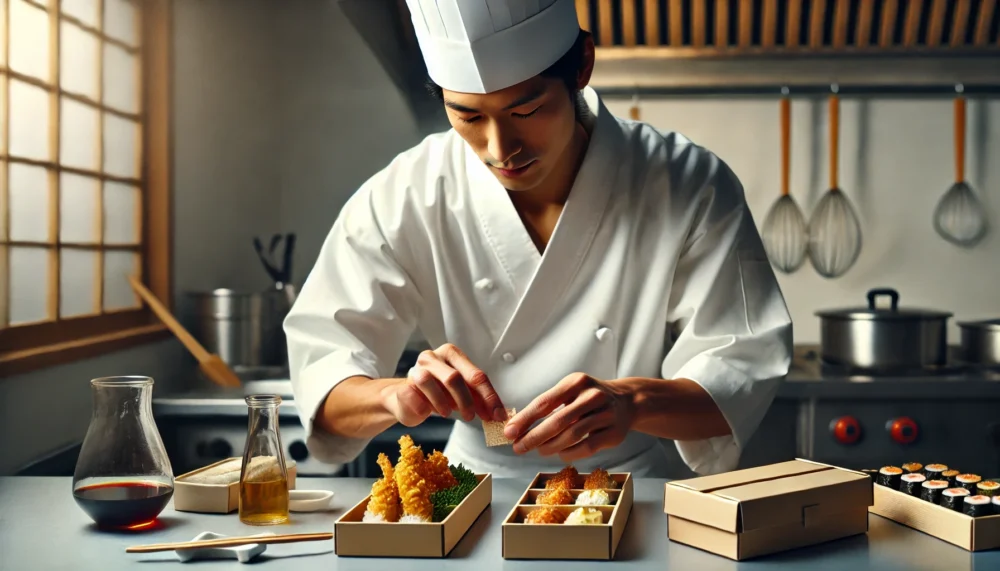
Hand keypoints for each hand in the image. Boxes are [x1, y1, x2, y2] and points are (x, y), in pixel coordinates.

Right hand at [381, 343, 505, 425]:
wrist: (406, 399)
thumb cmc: (438, 393)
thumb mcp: (461, 393)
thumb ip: (477, 398)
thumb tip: (498, 414)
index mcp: (452, 354)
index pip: (476, 375)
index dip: (488, 397)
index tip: (497, 415)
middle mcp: (433, 357)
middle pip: (454, 378)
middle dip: (467, 401)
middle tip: (472, 417)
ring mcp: (415, 369)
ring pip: (430, 382)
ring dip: (443, 403)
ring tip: (448, 413)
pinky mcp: (403, 386)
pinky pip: (413, 396)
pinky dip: (423, 408)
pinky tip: (427, 412)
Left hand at [504, 373, 635, 461]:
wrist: (627, 401)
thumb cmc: (589, 398)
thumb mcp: (570, 391)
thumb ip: (548, 406)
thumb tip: (518, 427)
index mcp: (576, 382)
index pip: (544, 402)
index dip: (525, 419)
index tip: (509, 432)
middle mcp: (592, 396)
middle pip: (557, 421)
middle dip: (534, 437)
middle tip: (518, 447)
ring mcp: (606, 414)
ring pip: (572, 435)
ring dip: (550, 447)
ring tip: (539, 450)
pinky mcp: (614, 433)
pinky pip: (587, 447)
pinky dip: (570, 453)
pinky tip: (560, 453)